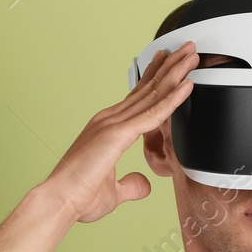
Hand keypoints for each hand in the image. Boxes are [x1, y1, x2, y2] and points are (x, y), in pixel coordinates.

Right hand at [39, 41, 197, 223]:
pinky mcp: (118, 134)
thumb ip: (131, 185)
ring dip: (175, 73)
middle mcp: (109, 120)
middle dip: (170, 67)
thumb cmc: (79, 197)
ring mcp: (113, 124)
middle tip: (188, 49)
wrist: (59, 201)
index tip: (169, 62)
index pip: (137, 97)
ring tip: (192, 55)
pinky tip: (187, 85)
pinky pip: (153, 113)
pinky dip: (172, 98)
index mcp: (107, 128)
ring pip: (152, 93)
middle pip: (147, 88)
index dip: (156, 78)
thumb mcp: (114, 191)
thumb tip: (144, 184)